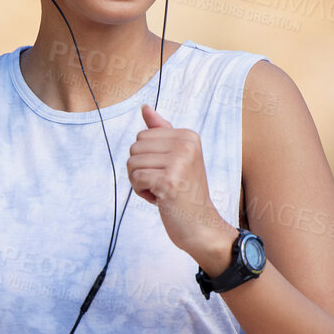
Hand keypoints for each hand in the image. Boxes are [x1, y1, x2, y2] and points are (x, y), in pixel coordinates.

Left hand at [127, 103, 235, 266]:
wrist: (201, 225)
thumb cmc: (186, 192)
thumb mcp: (176, 157)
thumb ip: (161, 132)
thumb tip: (145, 108)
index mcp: (188, 135)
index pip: (142, 136)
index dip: (148, 158)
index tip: (168, 172)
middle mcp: (185, 145)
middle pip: (134, 148)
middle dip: (141, 169)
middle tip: (163, 183)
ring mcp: (178, 163)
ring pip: (132, 164)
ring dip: (140, 182)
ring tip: (162, 191)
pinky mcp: (169, 181)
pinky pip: (136, 179)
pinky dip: (142, 193)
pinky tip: (160, 199)